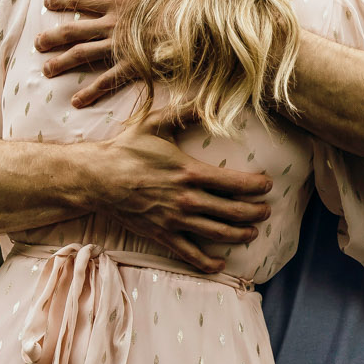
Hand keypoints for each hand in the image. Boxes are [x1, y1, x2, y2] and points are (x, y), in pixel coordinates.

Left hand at [39, 0, 141, 107]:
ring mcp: (121, 46)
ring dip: (63, 62)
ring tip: (46, 71)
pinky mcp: (134, 66)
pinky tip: (77, 101)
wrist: (201, 23)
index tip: (47, 1)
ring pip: (83, 54)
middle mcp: (114, 24)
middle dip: (53, 37)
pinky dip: (91, 91)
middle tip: (36, 44)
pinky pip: (107, 80)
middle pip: (74, 30)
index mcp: (119, 0)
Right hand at [82, 100, 272, 273]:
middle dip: (255, 213)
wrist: (96, 178)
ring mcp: (174, 220)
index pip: (234, 183)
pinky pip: (188, 253)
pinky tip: (220, 264)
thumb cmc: (126, 149)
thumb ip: (184, 112)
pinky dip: (207, 262)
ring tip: (252, 233)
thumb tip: (208, 99)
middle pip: (232, 211)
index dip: (257, 186)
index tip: (268, 185)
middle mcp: (186, 199)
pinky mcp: (160, 235)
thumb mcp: (154, 122)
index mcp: (189, 172)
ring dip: (239, 235)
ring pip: (217, 233)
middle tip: (266, 212)